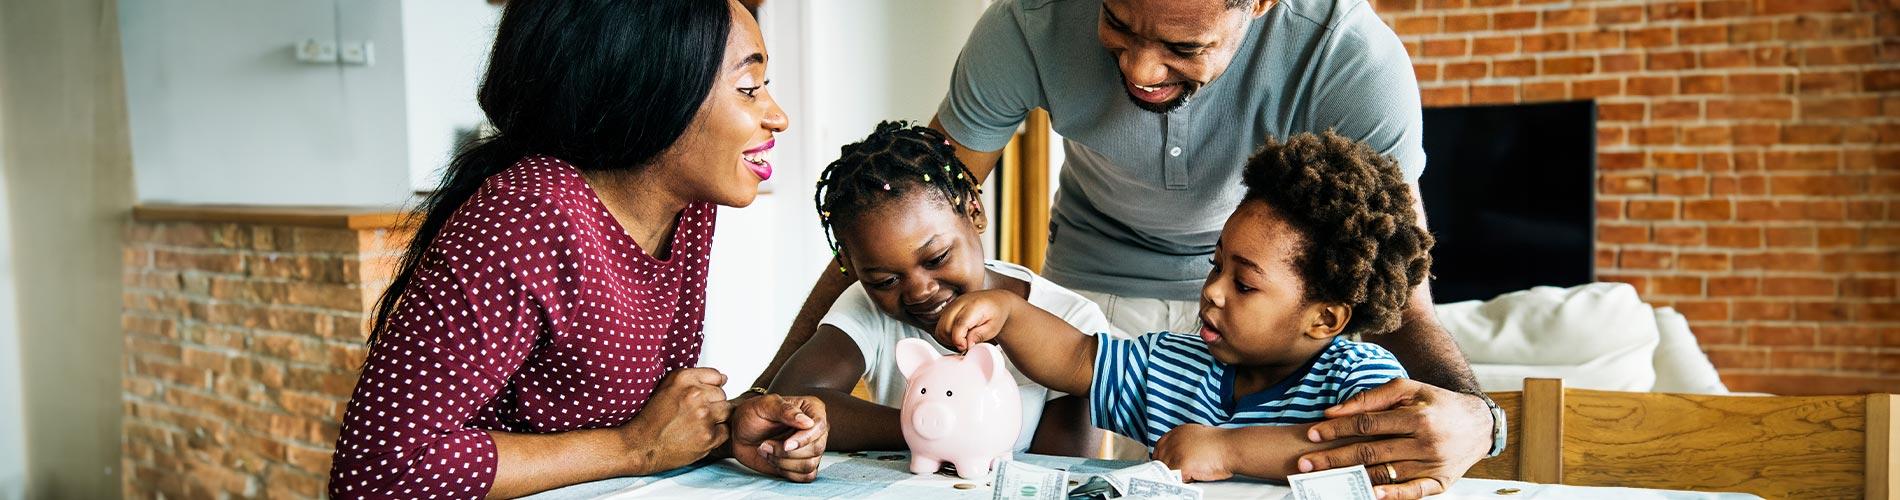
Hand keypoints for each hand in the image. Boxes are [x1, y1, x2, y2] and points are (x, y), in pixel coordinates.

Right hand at [620, 367, 733, 474]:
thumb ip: (695, 379)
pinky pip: (725, 431)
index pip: (716, 376)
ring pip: (726, 411)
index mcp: (684, 379)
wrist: (641, 445)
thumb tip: (724, 378)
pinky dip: (716, 435)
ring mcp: (703, 416)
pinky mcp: (708, 436)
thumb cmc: (652, 418)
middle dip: (712, 404)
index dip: (709, 388)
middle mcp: (694, 395)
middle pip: (722, 394)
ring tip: (698, 424)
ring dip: (716, 418)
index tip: (700, 397)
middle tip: (695, 414)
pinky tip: (699, 435)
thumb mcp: (667, 387)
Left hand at [728, 394, 829, 481]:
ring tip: (766, 450)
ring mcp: (810, 448)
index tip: (786, 444)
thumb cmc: (751, 415)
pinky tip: (773, 460)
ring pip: (810, 464)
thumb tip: (808, 422)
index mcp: (812, 409)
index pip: (820, 426)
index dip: (804, 439)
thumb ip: (786, 411)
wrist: (738, 433)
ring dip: (783, 462)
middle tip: (766, 444)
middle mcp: (815, 429)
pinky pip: (806, 476)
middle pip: (817, 448)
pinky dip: (786, 472)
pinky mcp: (803, 464)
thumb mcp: (764, 405)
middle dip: (787, 452)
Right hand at [932, 289, 1017, 351]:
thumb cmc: (996, 313)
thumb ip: (979, 335)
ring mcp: (951, 306)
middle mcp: (959, 303)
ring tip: (962, 341)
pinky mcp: (947, 310)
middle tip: (966, 345)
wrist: (995, 301)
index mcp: (974, 305)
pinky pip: (939, 327)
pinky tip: (957, 337)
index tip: (965, 347)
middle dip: (953, 341)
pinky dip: (945, 336)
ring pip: (940, 329)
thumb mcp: (993, 327)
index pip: (959, 324)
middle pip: (945, 327)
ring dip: (948, 340)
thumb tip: (966, 345)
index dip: (959, 339)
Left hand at [1152, 423, 1233, 482]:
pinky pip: (1174, 479)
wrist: (1232, 447)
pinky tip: (1194, 476)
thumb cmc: (1222, 444)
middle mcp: (1173, 440)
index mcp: (1177, 432)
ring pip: (1166, 471)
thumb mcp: (1198, 436)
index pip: (1159, 447)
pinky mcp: (1180, 464)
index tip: (1167, 466)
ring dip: (1176, 474)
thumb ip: (1184, 443)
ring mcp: (1175, 452)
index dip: (1163, 458)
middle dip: (1169, 468)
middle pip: (1160, 460)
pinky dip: (1183, 481)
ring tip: (1192, 472)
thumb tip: (1177, 456)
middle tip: (1182, 472)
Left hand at [1297, 379, 1491, 499]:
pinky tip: (1369, 495)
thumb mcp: (1408, 389)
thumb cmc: (1436, 403)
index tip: (1313, 433)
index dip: (1338, 429)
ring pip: (1386, 473)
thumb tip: (1333, 411)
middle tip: (1306, 463)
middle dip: (1334, 458)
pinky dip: (1391, 495)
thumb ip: (1371, 398)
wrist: (1479, 424)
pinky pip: (1412, 492)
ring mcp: (1433, 465)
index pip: (1367, 424)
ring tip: (1324, 480)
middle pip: (1370, 451)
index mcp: (1416, 416)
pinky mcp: (1440, 482)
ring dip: (1353, 478)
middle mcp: (1425, 442)